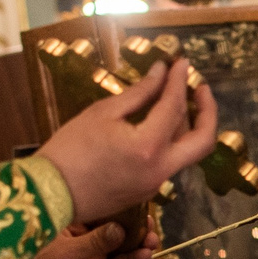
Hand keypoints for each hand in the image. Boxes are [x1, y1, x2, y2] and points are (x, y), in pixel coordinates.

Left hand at [22, 220, 158, 258]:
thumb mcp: (64, 255)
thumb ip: (94, 242)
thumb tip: (120, 228)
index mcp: (68, 227)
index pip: (96, 212)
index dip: (117, 207)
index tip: (137, 204)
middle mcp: (82, 241)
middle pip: (114, 228)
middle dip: (133, 225)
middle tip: (149, 223)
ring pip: (121, 246)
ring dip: (138, 242)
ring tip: (151, 240)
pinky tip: (144, 256)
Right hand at [36, 60, 220, 224]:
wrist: (49, 194)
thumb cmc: (69, 151)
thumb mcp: (103, 113)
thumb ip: (139, 93)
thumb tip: (161, 73)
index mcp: (148, 147)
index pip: (175, 106)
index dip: (179, 81)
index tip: (180, 63)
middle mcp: (160, 169)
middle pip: (203, 140)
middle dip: (208, 111)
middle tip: (200, 88)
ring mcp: (155, 184)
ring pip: (187, 152)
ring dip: (187, 125)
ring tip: (173, 100)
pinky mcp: (146, 191)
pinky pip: (169, 162)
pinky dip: (170, 140)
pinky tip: (156, 123)